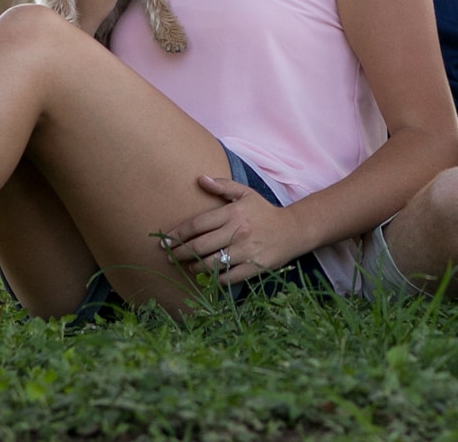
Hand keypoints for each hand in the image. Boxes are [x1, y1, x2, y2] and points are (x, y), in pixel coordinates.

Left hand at [159, 174, 302, 284]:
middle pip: (200, 246)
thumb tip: (200, 179)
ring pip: (211, 263)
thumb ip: (222, 186)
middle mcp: (237, 232)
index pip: (197, 225)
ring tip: (189, 265)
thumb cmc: (264, 212)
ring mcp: (245, 251)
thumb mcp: (245, 194)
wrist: (292, 231)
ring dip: (194, 267)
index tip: (165, 240)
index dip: (178, 234)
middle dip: (180, 253)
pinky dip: (214, 278)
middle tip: (171, 255)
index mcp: (232, 213)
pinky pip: (227, 277)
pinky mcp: (253, 267)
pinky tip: (209, 276)